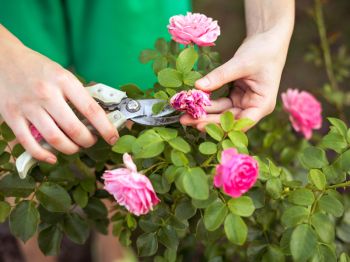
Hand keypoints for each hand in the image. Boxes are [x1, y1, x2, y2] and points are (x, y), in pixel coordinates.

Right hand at [0, 27, 118, 163]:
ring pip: (55, 139)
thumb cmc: (39, 68)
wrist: (4, 58)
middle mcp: (47, 94)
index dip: (105, 128)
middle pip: (74, 129)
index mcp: (64, 81)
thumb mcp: (63, 74)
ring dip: (70, 149)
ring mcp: (28, 106)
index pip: (91, 110)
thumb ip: (78, 94)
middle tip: (91, 141)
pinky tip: (53, 157)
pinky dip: (43, 155)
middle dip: (88, 141)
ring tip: (76, 147)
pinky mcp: (12, 116)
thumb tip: (99, 117)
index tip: (113, 138)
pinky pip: (29, 144)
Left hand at [180, 28, 289, 130]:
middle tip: (185, 120)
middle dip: (207, 120)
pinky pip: (220, 103)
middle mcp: (253, 107)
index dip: (221, 126)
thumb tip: (198, 86)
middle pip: (228, 119)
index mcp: (262, 104)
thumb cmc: (263, 50)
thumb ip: (220, 76)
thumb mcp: (241, 63)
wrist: (268, 38)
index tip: (200, 124)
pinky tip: (193, 103)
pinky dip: (208, 102)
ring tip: (184, 114)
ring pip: (222, 112)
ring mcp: (244, 102)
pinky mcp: (236, 95)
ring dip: (204, 112)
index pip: (241, 122)